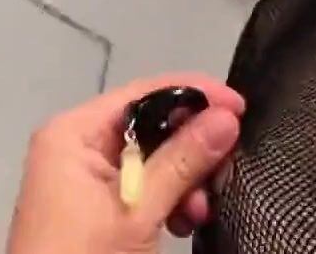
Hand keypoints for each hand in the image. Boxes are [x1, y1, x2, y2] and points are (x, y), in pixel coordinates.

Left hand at [6, 73, 244, 253]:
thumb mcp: (138, 211)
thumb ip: (182, 161)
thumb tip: (227, 117)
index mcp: (74, 133)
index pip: (145, 93)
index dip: (195, 95)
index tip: (241, 109)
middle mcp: (77, 145)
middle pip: (151, 125)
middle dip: (192, 149)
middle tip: (225, 171)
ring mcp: (86, 177)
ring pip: (153, 158)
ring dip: (185, 180)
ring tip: (199, 212)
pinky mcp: (96, 205)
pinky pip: (144, 184)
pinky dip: (169, 199)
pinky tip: (185, 222)